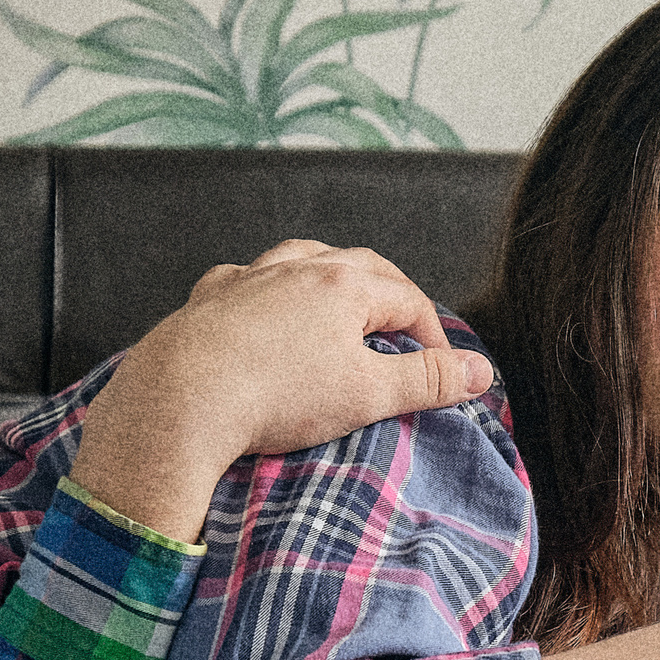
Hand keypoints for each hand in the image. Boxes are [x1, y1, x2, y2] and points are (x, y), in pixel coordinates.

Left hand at [71, 241, 493, 540]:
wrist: (179, 400)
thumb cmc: (274, 397)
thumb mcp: (367, 394)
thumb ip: (427, 380)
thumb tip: (480, 372)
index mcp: (344, 284)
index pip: (409, 298)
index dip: (434, 335)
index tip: (440, 370)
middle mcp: (296, 268)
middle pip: (360, 266)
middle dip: (389, 293)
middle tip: (404, 328)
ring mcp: (248, 280)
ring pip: (300, 258)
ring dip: (329, 275)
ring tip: (342, 298)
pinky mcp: (207, 301)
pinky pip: (244, 279)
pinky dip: (265, 287)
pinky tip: (262, 303)